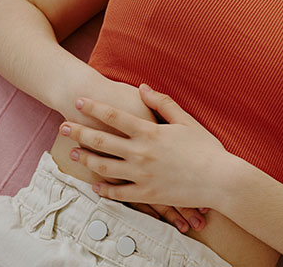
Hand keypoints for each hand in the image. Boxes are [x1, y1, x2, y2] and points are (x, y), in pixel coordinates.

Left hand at [59, 84, 228, 209]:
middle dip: (80, 132)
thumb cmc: (207, 149)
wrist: (220, 179)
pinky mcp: (147, 194)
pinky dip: (105, 189)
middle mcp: (141, 153)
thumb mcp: (187, 121)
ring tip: (74, 153)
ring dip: (87, 160)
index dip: (95, 107)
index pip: (115, 117)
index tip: (79, 101)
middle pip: (102, 141)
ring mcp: (142, 175)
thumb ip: (163, 103)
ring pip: (105, 167)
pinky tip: (96, 185)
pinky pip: (120, 192)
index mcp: (151, 133)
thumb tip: (143, 87)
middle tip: (63, 126)